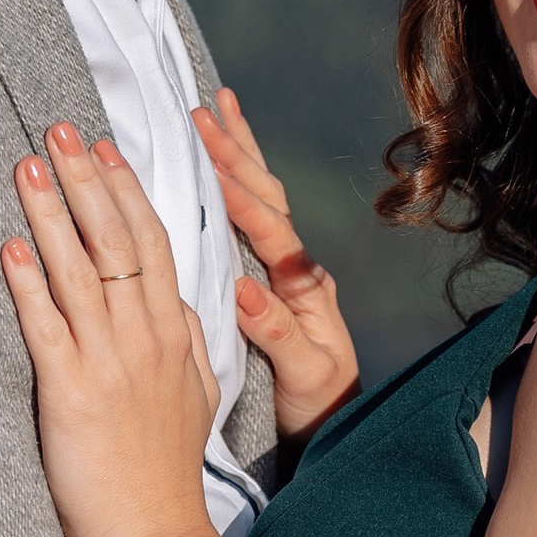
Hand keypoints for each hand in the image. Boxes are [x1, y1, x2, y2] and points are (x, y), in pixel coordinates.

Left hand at [2, 127, 217, 536]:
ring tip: (27, 167)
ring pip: (79, 271)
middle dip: (85, 181)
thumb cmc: (165, 472)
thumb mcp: (198, 396)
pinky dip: (27, 285)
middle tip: (57, 131)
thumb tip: (181, 301)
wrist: (156, 536)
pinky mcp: (72, 394)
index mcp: (173, 333)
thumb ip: (191, 341)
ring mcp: (109, 363)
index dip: (125, 191)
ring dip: (50, 214)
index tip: (103, 149)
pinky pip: (47, 328)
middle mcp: (144, 338)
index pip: (151, 243)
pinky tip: (8, 248)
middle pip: (115, 240)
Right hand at [193, 87, 360, 451]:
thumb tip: (245, 292)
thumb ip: (277, 334)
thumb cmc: (321, 407)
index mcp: (305, 287)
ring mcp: (286, 269)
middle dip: (235, 153)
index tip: (210, 164)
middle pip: (267, 198)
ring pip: (262, 197)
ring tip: (216, 108)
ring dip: (239, 152)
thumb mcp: (304, 377)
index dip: (240, 199)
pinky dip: (236, 180)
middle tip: (202, 112)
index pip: (270, 232)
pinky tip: (219, 158)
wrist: (334, 428)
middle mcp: (298, 269)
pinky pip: (251, 217)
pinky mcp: (270, 277)